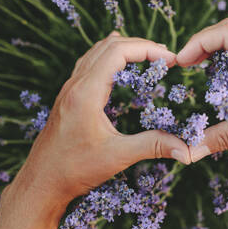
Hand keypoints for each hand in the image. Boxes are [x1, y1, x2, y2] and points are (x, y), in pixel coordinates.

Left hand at [11, 33, 190, 205]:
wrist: (41, 183)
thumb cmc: (74, 170)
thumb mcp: (117, 156)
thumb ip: (153, 146)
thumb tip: (186, 150)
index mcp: (86, 93)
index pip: (118, 51)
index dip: (147, 49)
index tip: (170, 59)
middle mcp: (75, 85)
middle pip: (108, 46)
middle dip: (140, 46)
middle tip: (165, 57)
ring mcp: (69, 89)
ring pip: (97, 51)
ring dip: (124, 48)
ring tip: (149, 56)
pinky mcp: (68, 97)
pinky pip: (89, 63)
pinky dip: (109, 56)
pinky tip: (118, 64)